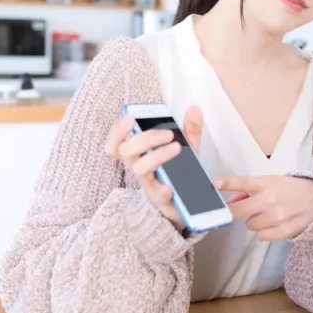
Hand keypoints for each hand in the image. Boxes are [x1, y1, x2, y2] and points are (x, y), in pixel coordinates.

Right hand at [105, 106, 203, 229]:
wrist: (183, 203)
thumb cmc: (177, 172)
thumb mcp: (186, 148)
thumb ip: (189, 130)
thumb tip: (195, 109)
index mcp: (140, 154)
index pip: (117, 143)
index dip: (117, 131)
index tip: (129, 118)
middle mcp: (139, 167)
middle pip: (127, 151)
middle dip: (146, 138)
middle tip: (168, 134)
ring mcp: (148, 183)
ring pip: (139, 169)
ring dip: (156, 156)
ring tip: (177, 148)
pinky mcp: (159, 199)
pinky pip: (157, 195)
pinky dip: (162, 190)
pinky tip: (169, 186)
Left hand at [214, 175, 312, 240]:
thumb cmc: (292, 189)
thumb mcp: (272, 181)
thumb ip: (250, 190)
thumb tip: (231, 201)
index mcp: (267, 183)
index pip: (242, 182)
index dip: (227, 183)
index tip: (215, 184)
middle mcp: (270, 199)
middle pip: (238, 211)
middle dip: (239, 210)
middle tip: (248, 207)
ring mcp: (277, 216)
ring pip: (250, 225)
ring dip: (255, 220)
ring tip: (269, 213)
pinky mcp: (284, 230)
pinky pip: (261, 236)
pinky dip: (265, 231)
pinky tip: (274, 223)